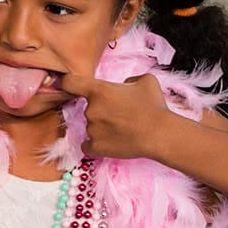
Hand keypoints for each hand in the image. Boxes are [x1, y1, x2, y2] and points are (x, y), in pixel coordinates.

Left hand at [53, 72, 181, 159]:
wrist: (160, 134)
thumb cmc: (154, 106)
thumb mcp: (145, 81)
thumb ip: (128, 80)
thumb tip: (123, 87)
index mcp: (99, 90)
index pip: (70, 82)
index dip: (68, 82)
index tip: (70, 85)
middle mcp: (91, 109)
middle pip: (88, 107)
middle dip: (102, 109)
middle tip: (122, 114)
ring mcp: (91, 129)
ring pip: (91, 126)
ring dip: (102, 126)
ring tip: (123, 129)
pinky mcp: (95, 147)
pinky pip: (88, 144)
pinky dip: (97, 143)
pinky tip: (112, 141)